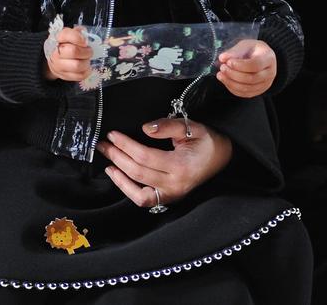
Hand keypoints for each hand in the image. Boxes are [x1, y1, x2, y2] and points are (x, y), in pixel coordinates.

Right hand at [43, 26, 91, 81]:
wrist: (54, 59)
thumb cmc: (66, 44)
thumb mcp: (70, 34)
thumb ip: (79, 32)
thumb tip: (87, 36)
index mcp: (58, 38)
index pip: (66, 35)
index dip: (78, 38)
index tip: (85, 41)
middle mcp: (56, 52)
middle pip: (74, 52)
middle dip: (86, 51)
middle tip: (89, 51)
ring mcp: (59, 65)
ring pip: (78, 66)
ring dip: (87, 62)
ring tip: (87, 59)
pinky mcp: (64, 76)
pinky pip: (80, 76)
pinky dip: (87, 71)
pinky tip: (86, 66)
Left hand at [96, 118, 232, 208]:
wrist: (223, 158)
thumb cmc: (207, 140)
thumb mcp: (192, 127)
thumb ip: (168, 126)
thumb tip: (145, 129)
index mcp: (180, 166)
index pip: (145, 156)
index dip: (126, 145)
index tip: (113, 135)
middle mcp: (175, 185)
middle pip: (138, 172)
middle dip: (117, 156)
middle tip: (103, 144)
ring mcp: (171, 195)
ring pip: (138, 191)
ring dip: (119, 176)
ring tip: (107, 160)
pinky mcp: (169, 198)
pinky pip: (144, 200)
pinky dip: (128, 190)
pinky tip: (118, 175)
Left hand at [217, 39, 276, 96]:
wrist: (261, 57)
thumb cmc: (253, 50)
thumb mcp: (245, 45)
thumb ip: (234, 51)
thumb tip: (222, 58)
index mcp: (269, 58)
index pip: (255, 65)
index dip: (240, 65)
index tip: (228, 62)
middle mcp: (270, 73)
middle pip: (251, 78)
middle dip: (233, 74)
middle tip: (222, 68)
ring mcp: (266, 84)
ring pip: (247, 88)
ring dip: (231, 83)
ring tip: (220, 75)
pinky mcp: (259, 91)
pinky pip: (245, 94)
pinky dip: (233, 88)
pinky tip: (225, 80)